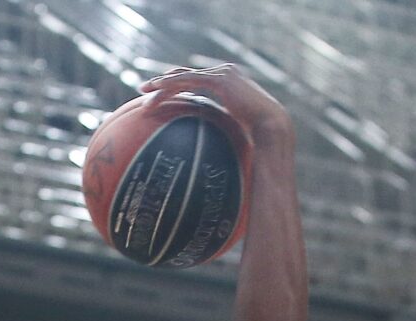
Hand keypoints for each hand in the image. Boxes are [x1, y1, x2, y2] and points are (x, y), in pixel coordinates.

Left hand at [140, 64, 289, 139]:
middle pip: (186, 74)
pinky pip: (189, 80)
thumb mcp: (233, 133)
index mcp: (227, 83)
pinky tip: (156, 91)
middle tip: (144, 89)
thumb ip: (218, 131)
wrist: (271, 129)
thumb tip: (206, 152)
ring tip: (144, 92)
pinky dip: (171, 84)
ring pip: (184, 75)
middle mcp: (224, 73)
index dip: (176, 85)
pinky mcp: (221, 79)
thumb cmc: (256, 139)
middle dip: (163, 81)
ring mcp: (223, 73)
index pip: (196, 79)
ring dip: (162, 84)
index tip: (158, 95)